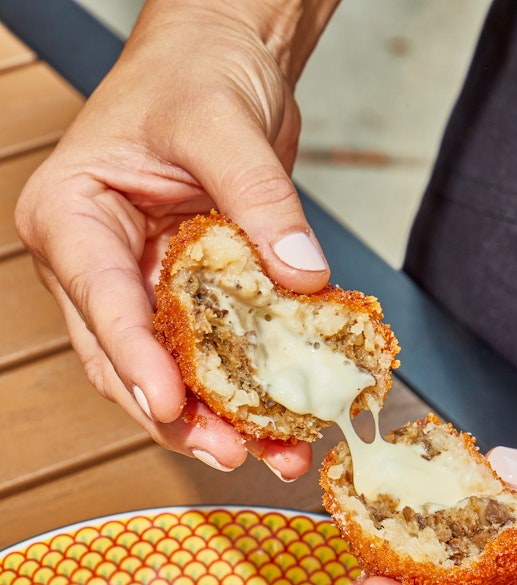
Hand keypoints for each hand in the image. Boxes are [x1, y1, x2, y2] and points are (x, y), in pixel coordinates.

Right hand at [15, 0, 337, 476]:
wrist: (223, 56)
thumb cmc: (196, 70)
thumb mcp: (225, 124)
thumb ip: (261, 201)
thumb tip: (302, 278)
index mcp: (72, 216)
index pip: (100, 300)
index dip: (135, 358)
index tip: (169, 403)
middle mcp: (95, 262)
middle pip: (122, 358)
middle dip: (176, 413)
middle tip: (230, 452)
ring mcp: (139, 283)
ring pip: (164, 371)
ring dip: (212, 419)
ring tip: (267, 454)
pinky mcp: (185, 296)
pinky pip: (207, 355)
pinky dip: (240, 392)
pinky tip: (278, 424)